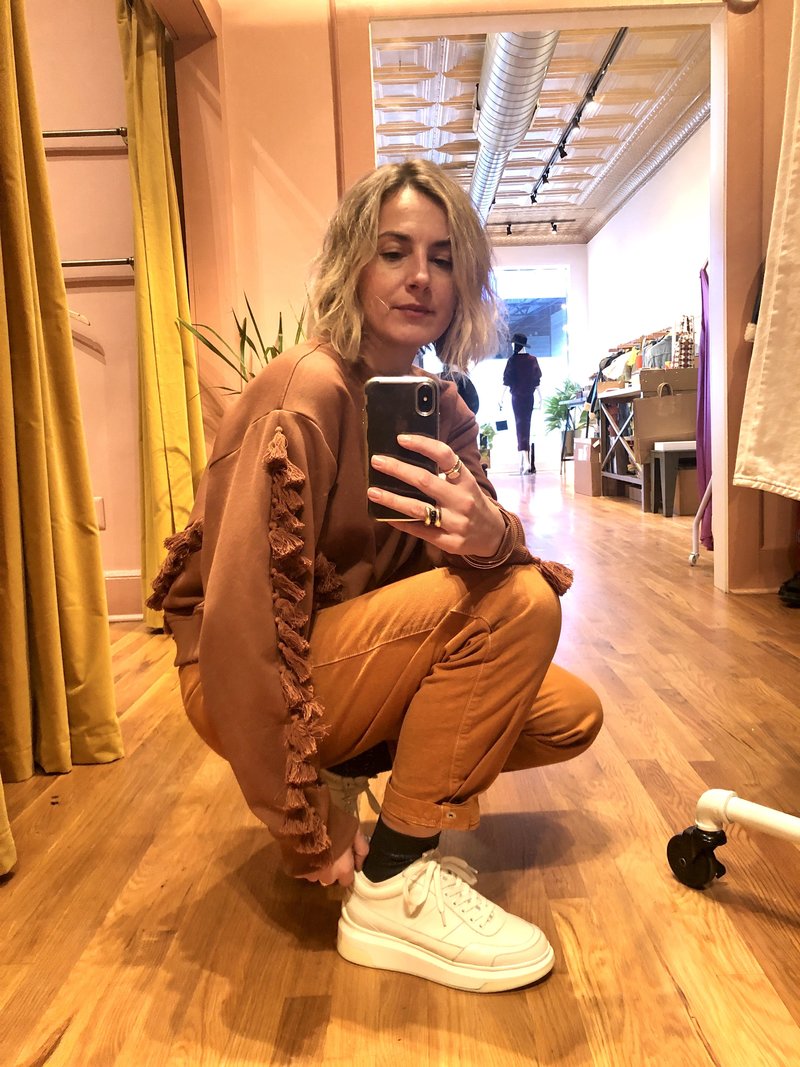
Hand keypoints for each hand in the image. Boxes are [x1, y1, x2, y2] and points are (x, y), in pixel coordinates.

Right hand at [300, 829, 369, 887]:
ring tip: (315, 849)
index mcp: (343, 869)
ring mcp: (309, 875)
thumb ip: (361, 849)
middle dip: (330, 869)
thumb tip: (360, 865)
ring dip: (316, 866)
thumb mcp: (355, 831)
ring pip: (315, 875)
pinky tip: (304, 849)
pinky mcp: (296, 870)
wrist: (306, 817)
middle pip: (330, 879)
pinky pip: (302, 870)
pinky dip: (304, 863)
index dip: (346, 871)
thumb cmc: (334, 822)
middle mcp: (326, 877)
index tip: (343, 860)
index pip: (347, 881)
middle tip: (329, 851)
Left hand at [368, 434, 505, 557]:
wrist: (494, 535)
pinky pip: (419, 531)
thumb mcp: (466, 483)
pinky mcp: (448, 542)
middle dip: (398, 469)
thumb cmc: (473, 503)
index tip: (400, 439)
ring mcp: (455, 522)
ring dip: (392, 499)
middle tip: (377, 461)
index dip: (423, 445)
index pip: (445, 456)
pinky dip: (401, 522)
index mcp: (466, 480)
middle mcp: (461, 500)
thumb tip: (410, 455)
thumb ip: (446, 472)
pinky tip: (386, 516)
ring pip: (418, 509)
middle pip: (425, 481)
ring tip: (372, 491)